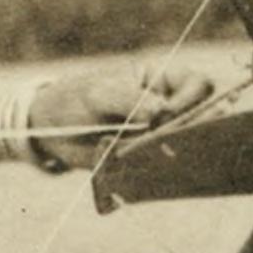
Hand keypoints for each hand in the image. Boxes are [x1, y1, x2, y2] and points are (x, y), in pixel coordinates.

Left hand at [27, 63, 211, 168]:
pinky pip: (169, 167)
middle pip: (203, 116)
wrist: (49, 130)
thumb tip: (161, 111)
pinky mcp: (150, 160)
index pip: (198, 84)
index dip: (192, 98)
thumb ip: (129, 99)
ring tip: (163, 156)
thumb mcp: (98, 94)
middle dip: (194, 128)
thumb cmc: (76, 99)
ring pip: (189, 144)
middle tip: (173, 138)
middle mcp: (168, 108)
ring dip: (181, 151)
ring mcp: (161, 135)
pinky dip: (165, 171)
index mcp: (161, 81)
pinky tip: (152, 171)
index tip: (168, 112)